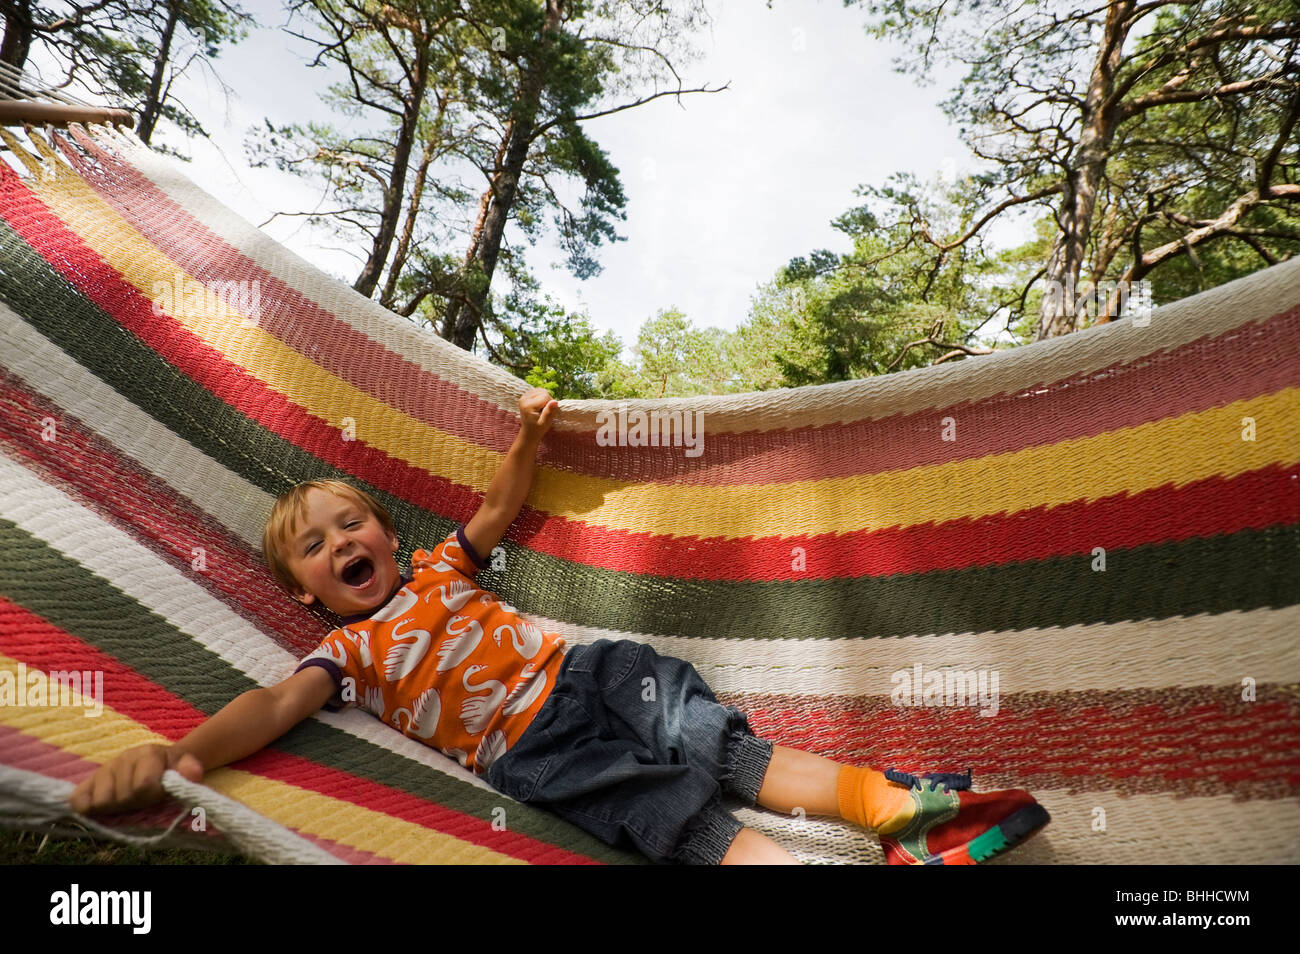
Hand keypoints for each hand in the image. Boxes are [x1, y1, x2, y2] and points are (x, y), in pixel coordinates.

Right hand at [68, 744, 204, 815]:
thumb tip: (193, 773)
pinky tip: (100, 805)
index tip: (159, 794)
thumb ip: (189, 769)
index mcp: (147, 753)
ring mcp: (104, 769)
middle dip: (135, 803)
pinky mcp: (89, 781)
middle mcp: (123, 758)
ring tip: (127, 798)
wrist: (157, 759)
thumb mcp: (184, 765)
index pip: (143, 785)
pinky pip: (78, 799)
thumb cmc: (170, 767)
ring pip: (101, 801)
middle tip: (143, 797)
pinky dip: (87, 806)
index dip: (152, 796)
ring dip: (115, 806)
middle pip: (122, 797)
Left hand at [518, 387, 558, 440]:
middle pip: (543, 392)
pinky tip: (538, 406)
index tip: (547, 413)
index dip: (550, 403)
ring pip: (540, 390)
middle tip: (544, 412)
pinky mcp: (524, 397)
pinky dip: (540, 398)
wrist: (528, 433)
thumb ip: (549, 412)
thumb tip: (555, 401)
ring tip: (541, 409)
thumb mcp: (545, 423)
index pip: (545, 396)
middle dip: (547, 400)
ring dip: (544, 399)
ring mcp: (523, 397)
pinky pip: (537, 392)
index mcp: (528, 405)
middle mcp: (523, 399)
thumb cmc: (537, 429)